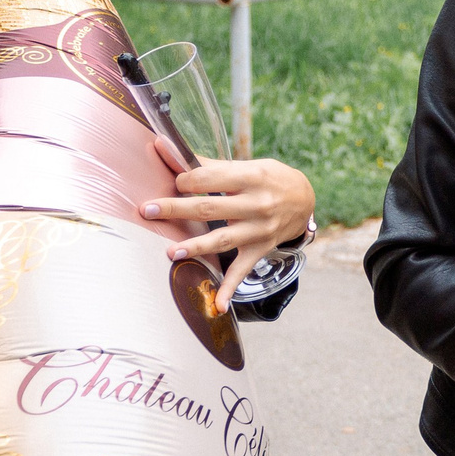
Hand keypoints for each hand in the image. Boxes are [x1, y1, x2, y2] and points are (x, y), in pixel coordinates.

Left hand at [140, 136, 316, 310]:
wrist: (306, 199)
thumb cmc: (269, 178)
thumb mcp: (247, 165)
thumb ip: (208, 165)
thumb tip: (166, 150)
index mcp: (251, 177)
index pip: (210, 178)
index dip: (187, 179)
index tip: (175, 181)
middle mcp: (257, 204)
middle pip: (209, 207)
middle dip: (176, 208)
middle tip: (148, 210)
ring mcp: (259, 230)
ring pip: (223, 239)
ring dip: (197, 247)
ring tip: (172, 252)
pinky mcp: (260, 249)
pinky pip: (242, 270)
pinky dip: (230, 288)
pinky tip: (218, 305)